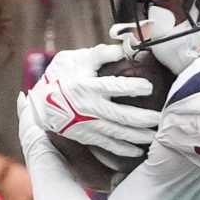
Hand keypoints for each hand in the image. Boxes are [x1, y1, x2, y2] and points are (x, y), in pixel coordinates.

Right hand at [21, 42, 160, 161]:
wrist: (39, 105)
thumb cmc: (59, 78)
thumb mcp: (74, 60)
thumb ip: (99, 54)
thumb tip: (122, 49)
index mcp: (88, 87)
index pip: (114, 87)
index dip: (133, 87)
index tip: (149, 87)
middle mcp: (90, 108)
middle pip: (121, 115)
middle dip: (143, 118)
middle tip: (159, 118)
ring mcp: (89, 124)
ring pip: (118, 133)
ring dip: (138, 136)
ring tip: (154, 136)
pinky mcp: (87, 136)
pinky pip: (108, 145)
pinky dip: (123, 149)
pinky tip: (137, 150)